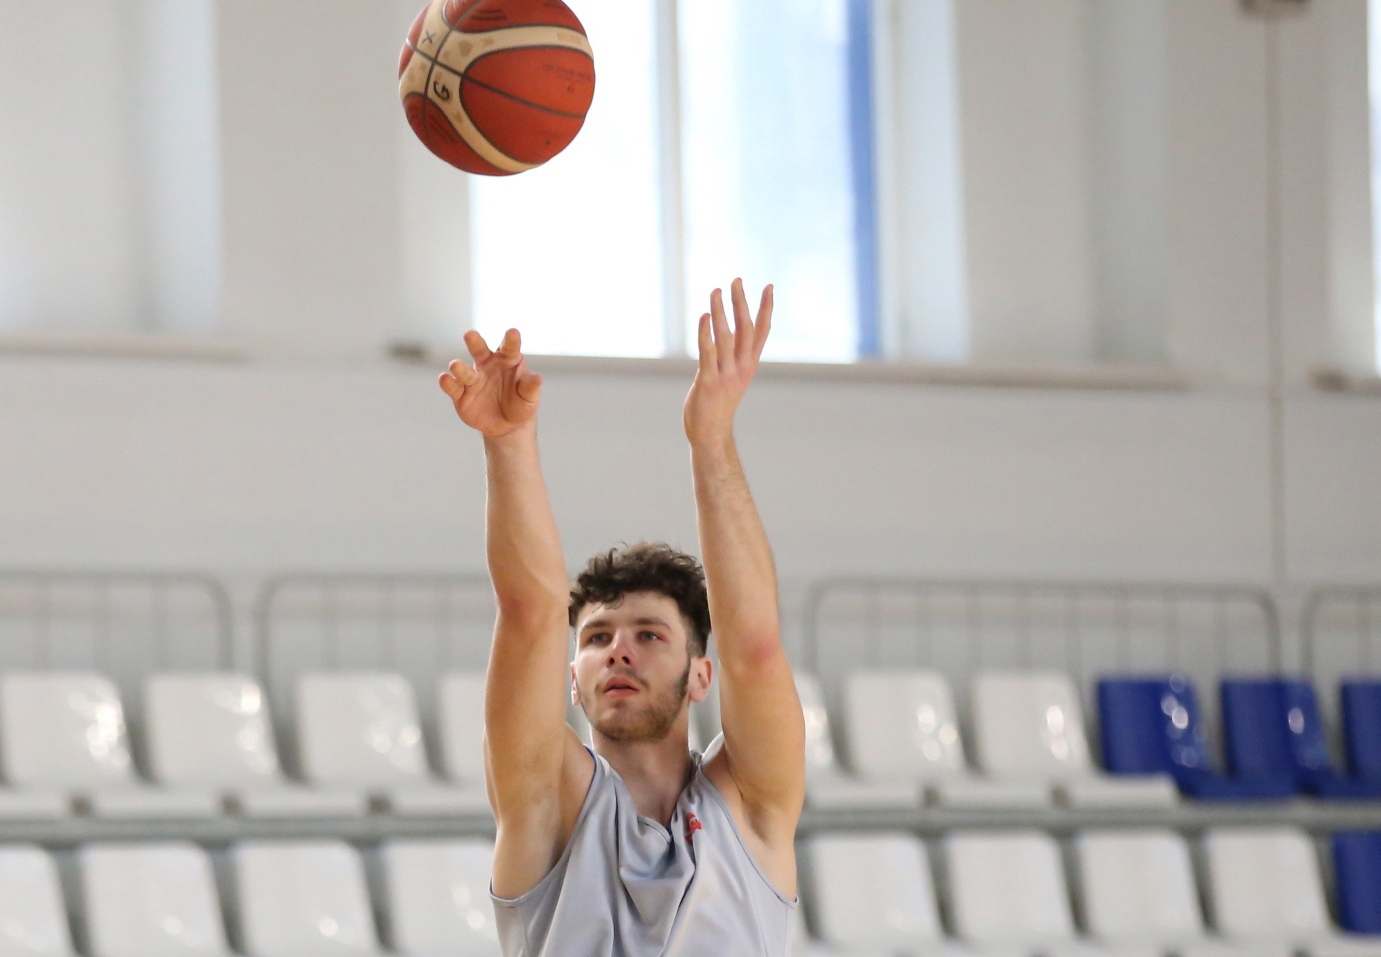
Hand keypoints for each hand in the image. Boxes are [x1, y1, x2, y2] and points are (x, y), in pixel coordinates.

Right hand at [438, 328, 542, 438]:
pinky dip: (448, 383)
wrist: (507, 425)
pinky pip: (453, 387)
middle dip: (475, 342)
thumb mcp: (530, 398)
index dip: (511, 339)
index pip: (509, 347)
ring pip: (464, 370)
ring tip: (455, 365)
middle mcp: (487, 365)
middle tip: (469, 334)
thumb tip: (537, 379)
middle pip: (480, 350)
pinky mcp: (461, 394)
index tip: (512, 332)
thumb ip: (530, 388)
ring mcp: (473, 379)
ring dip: (459, 367)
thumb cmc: (521, 404)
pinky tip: (445, 379)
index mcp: (507, 360)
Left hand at [683, 278, 772, 444]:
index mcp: (749, 364)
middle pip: (745, 329)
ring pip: (726, 337)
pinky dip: (706, 334)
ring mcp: (726, 375)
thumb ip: (733, 354)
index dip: (766, 309)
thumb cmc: (719, 402)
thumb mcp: (732, 375)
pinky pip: (707, 354)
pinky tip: (703, 317)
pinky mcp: (708, 382)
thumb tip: (729, 329)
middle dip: (741, 303)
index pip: (762, 331)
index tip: (769, 286)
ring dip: (720, 312)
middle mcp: (741, 367)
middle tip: (736, 280)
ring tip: (716, 290)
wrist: (711, 433)